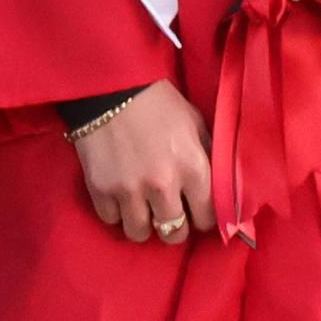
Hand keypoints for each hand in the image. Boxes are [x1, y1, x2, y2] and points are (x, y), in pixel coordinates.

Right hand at [72, 79, 215, 245]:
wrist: (113, 86)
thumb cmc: (159, 101)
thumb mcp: (194, 122)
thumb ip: (206, 155)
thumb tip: (219, 186)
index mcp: (192, 166)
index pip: (207, 217)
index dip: (203, 216)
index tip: (197, 211)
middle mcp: (163, 184)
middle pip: (174, 233)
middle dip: (175, 225)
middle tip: (170, 211)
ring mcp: (129, 190)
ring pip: (140, 234)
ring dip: (144, 222)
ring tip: (143, 205)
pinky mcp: (101, 190)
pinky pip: (111, 221)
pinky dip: (117, 212)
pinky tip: (121, 194)